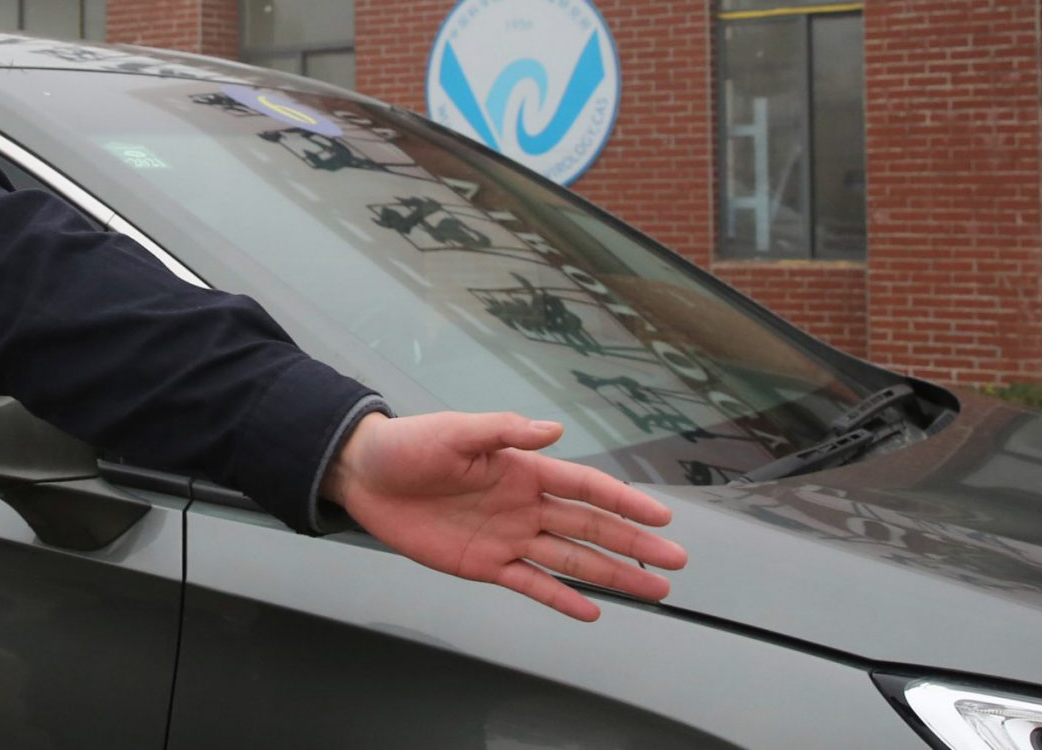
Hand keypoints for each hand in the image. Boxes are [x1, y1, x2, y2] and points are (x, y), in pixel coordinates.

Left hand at [319, 411, 685, 621]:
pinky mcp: (485, 564)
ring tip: (653, 590)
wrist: (366, 476)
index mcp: (524, 470)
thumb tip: (553, 430)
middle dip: (635, 545)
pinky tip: (592, 611)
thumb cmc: (409, 445)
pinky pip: (531, 584)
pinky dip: (562, 598)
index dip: (626, 502)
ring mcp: (509, 537)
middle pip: (591, 529)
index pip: (587, 488)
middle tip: (675, 561)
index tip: (662, 517)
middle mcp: (525, 506)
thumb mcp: (456, 431)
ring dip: (612, 575)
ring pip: (572, 560)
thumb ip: (506, 431)